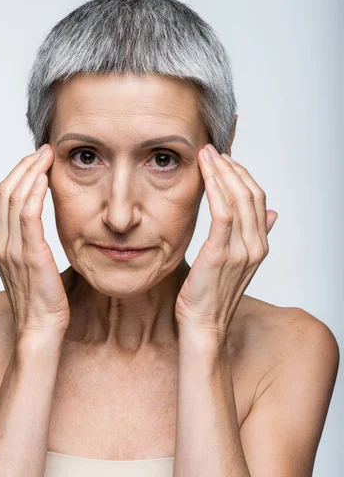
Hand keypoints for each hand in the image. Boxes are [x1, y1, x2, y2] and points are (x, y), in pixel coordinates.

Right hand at [0, 145, 70, 337]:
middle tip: (45, 150)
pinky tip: (45, 179)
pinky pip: (28, 216)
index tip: (39, 161)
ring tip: (47, 156)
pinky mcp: (30, 254)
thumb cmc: (42, 301)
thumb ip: (34, 245)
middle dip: (25, 166)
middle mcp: (2, 243)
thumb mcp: (34, 266)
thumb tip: (49, 230)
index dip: (20, 175)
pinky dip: (35, 193)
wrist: (40, 328)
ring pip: (15, 198)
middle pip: (6, 191)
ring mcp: (13, 248)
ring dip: (31, 172)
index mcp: (2, 244)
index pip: (5, 199)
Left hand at [175, 144, 277, 342]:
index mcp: (260, 245)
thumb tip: (273, 214)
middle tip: (211, 150)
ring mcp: (240, 251)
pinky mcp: (220, 254)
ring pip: (238, 200)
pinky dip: (216, 191)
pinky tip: (205, 177)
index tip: (223, 159)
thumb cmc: (213, 295)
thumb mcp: (237, 262)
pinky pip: (222, 215)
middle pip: (250, 194)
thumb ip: (254, 235)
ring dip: (221, 173)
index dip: (242, 174)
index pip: (258, 198)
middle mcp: (255, 246)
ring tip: (205, 156)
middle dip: (230, 167)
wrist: (204, 325)